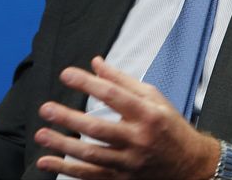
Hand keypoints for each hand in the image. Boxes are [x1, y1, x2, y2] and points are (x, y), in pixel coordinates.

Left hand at [34, 56, 220, 179]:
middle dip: (69, 118)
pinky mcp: (122, 179)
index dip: (88, 83)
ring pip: (91, 156)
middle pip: (98, 129)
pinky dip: (67, 170)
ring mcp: (129, 163)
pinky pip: (90, 176)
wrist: (191, 166)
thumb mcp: (153, 98)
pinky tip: (47, 162)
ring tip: (41, 134)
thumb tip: (96, 63)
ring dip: (62, 145)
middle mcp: (138, 140)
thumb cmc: (170, 127)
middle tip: (46, 109)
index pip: (113, 95)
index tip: (66, 74)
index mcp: (147, 114)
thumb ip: (122, 81)